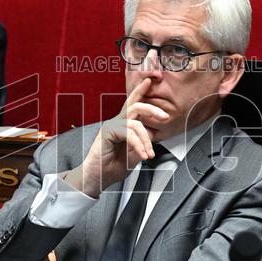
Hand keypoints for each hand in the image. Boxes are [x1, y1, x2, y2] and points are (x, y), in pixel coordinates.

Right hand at [62, 78, 169, 197]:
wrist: (96, 179)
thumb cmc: (111, 168)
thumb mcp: (134, 155)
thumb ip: (142, 144)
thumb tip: (151, 136)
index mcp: (122, 125)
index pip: (132, 104)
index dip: (140, 91)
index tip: (150, 81)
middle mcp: (116, 122)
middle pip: (135, 106)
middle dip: (152, 109)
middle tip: (165, 116)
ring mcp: (110, 126)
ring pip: (135, 123)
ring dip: (146, 140)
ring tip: (148, 155)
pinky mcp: (106, 132)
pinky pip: (129, 133)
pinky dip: (139, 145)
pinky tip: (142, 155)